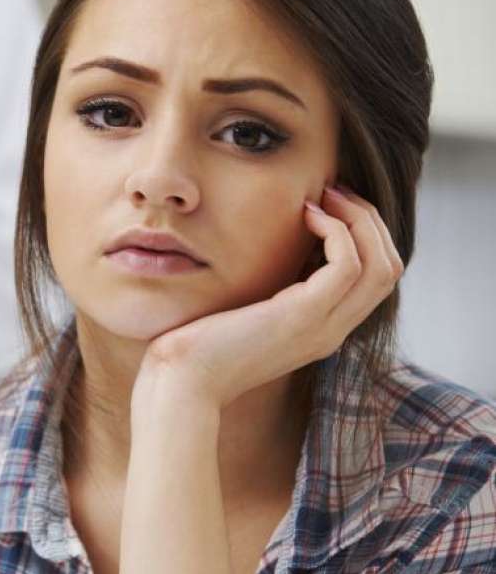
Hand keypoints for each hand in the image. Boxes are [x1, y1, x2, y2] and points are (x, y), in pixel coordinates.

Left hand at [133, 186, 402, 411]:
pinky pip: (347, 264)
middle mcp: (332, 330)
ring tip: (326, 196)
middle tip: (335, 191)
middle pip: (389, 268)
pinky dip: (336, 231)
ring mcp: (323, 326)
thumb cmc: (199, 347)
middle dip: (370, 221)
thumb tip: (272, 254)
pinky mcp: (303, 316)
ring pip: (381, 264)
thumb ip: (269, 291)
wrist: (183, 382)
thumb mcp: (245, 313)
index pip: (375, 279)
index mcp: (322, 329)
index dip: (364, 235)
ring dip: (360, 220)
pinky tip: (307, 215)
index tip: (330, 205)